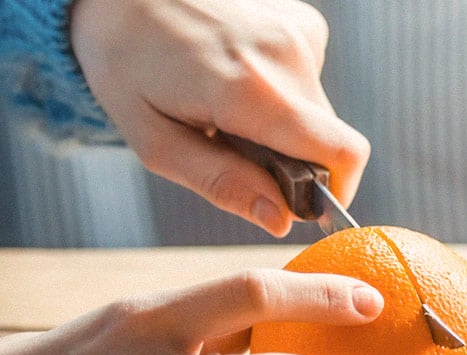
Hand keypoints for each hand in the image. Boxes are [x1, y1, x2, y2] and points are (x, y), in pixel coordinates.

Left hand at [69, 0, 369, 235]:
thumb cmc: (125, 65)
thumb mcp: (157, 144)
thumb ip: (222, 184)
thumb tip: (280, 221)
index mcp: (249, 90)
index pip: (341, 153)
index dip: (333, 193)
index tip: (299, 207)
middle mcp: (286, 54)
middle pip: (326, 139)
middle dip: (293, 163)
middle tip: (231, 150)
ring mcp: (296, 31)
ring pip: (315, 114)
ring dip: (281, 128)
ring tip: (224, 109)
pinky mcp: (299, 21)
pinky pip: (307, 82)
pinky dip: (279, 95)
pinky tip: (234, 78)